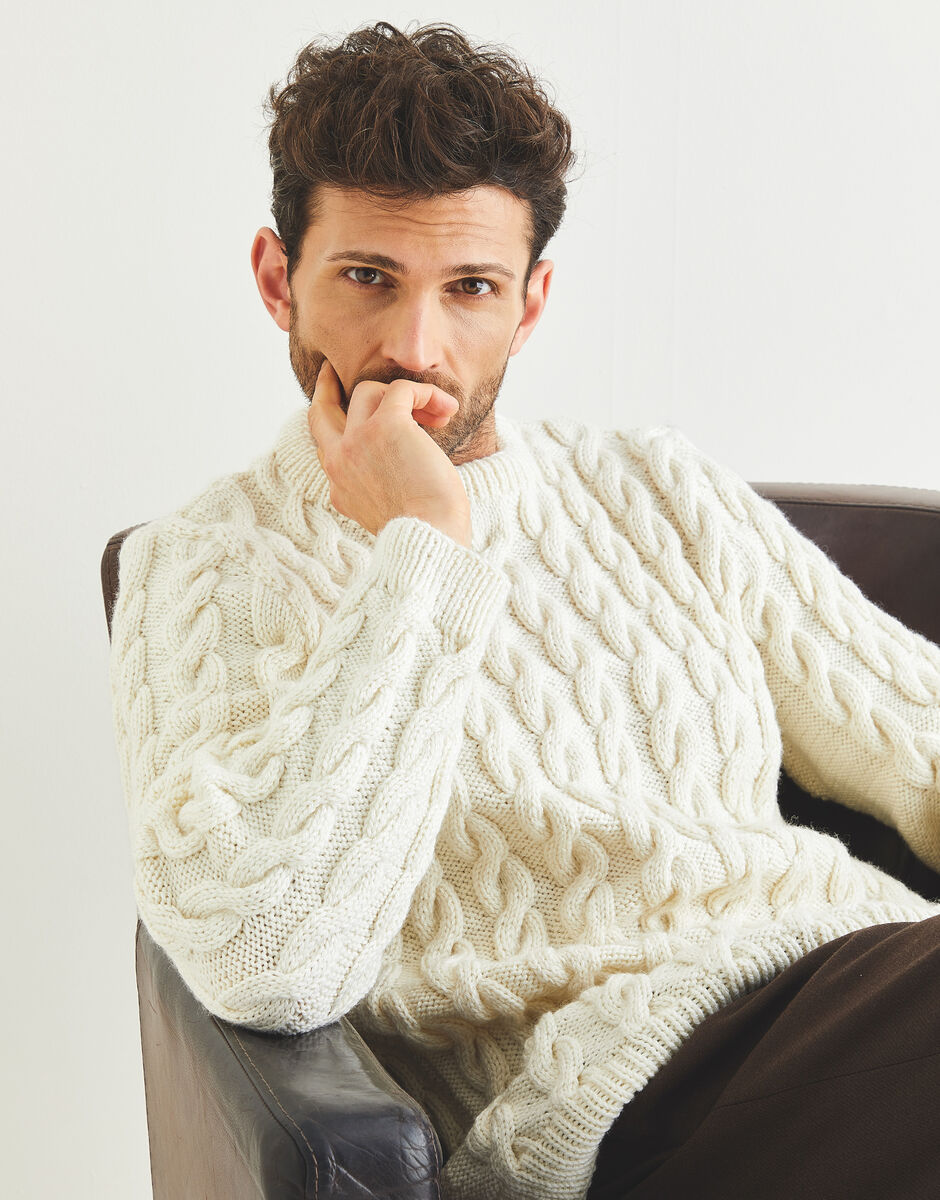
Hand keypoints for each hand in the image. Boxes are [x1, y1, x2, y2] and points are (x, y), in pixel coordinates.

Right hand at [307, 359, 472, 547]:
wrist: (430, 538)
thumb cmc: (425, 531)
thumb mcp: (388, 511)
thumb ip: (379, 487)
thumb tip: (407, 462)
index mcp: (339, 487)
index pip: (329, 446)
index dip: (344, 428)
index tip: (355, 416)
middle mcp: (340, 462)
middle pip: (320, 411)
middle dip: (326, 387)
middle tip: (333, 371)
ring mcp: (357, 441)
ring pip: (367, 391)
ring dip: (404, 395)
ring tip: (438, 413)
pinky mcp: (386, 425)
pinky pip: (401, 389)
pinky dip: (425, 393)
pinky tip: (446, 408)